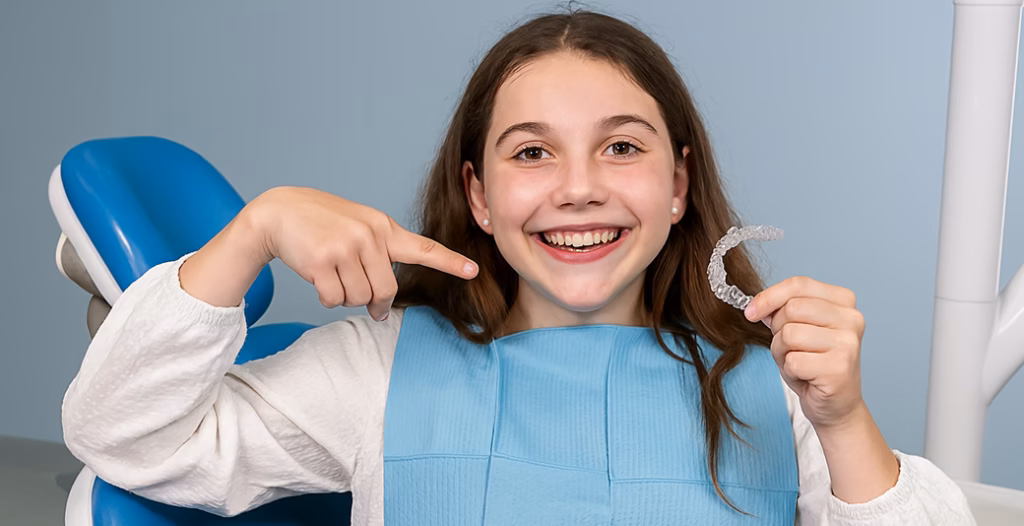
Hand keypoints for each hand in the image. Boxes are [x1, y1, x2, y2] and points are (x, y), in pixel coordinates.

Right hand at [249, 186, 477, 320]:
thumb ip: (378, 258)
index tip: (473, 271)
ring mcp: (345, 247)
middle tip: (360, 295)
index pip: (422, 248)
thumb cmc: (322, 224)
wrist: (279, 212)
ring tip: (332, 273)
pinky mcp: (322, 261)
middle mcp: (369, 235)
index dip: (449, 262)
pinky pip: (334, 299)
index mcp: (383, 227)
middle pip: (387, 290)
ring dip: (345, 296)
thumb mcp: (358, 227)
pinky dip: (326, 297)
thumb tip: (382, 308)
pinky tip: (317, 275)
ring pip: (359, 298)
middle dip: (374, 301)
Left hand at [744, 276, 866, 429]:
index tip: (751, 312)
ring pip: (789, 334)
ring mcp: (848, 343)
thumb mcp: (798, 328)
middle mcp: (852, 318)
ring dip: (782, 352)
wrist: (836, 405)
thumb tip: (757, 305)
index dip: (768, 296)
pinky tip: (805, 377)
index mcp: (844, 301)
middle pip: (791, 308)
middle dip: (777, 330)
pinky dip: (790, 371)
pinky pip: (793, 361)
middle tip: (790, 348)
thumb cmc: (814, 364)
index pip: (799, 284)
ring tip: (798, 362)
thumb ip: (782, 311)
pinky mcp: (839, 368)